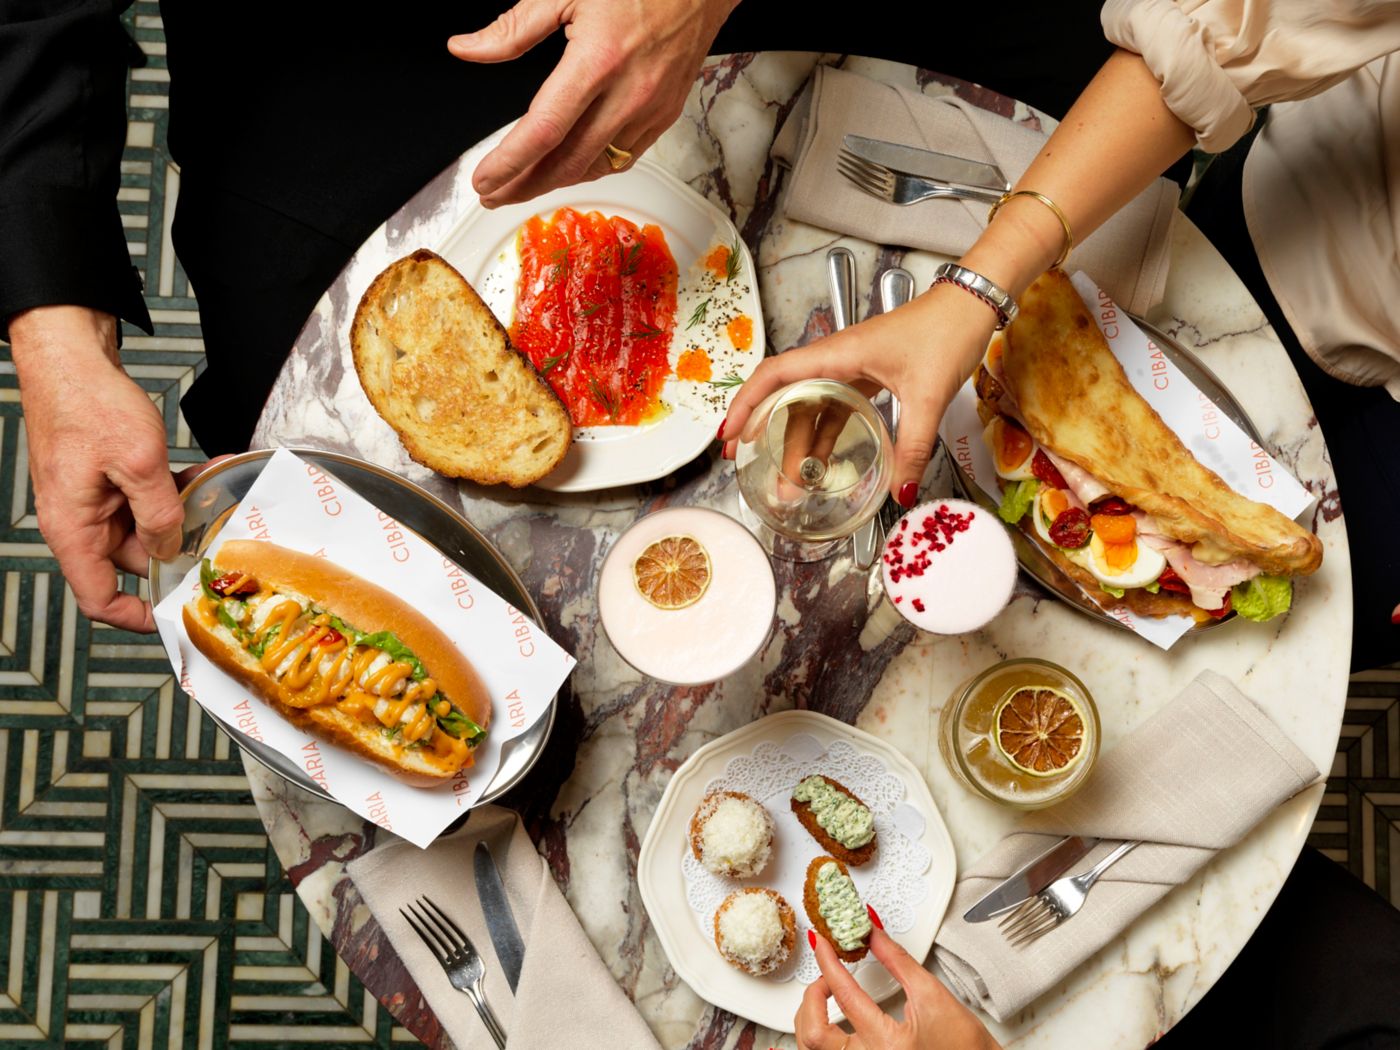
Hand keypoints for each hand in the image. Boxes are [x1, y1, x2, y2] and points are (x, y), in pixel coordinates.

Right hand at [9, 306, 211, 631]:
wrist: (70, 357)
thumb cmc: (89, 404)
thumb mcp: (140, 463)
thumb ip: (161, 513)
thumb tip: (172, 549)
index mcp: (74, 529)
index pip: (97, 597)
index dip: (136, 615)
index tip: (175, 616)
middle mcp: (81, 520)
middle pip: (134, 560)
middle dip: (180, 553)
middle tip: (224, 545)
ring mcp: (95, 498)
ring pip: (148, 525)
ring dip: (185, 515)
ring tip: (220, 499)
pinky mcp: (108, 477)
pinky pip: (147, 496)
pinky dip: (176, 490)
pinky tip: (207, 471)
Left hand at [449, 0, 738, 206]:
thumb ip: (513, 28)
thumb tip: (467, 48)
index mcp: (598, 61)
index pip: (544, 130)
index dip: (509, 163)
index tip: (484, 180)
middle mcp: (627, 94)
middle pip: (566, 162)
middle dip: (524, 186)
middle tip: (493, 194)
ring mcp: (650, 111)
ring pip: (594, 167)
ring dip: (554, 183)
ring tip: (522, 186)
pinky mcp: (664, 117)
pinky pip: (622, 158)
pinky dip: (590, 169)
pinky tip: (569, 168)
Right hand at [719, 283, 997, 506]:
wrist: (969, 307)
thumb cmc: (945, 332)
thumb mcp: (928, 395)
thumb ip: (913, 446)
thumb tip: (901, 490)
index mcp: (837, 354)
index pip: (773, 375)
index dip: (744, 403)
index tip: (728, 434)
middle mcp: (834, 360)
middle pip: (786, 400)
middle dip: (765, 437)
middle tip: (751, 471)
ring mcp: (848, 368)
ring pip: (808, 408)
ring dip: (795, 443)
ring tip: (788, 482)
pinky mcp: (864, 376)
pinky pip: (832, 408)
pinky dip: (821, 436)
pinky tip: (818, 462)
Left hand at [796, 924, 1000, 1049]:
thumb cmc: (965, 1047)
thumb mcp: (931, 994)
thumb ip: (896, 959)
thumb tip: (872, 930)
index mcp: (887, 1045)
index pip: (844, 994)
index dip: (828, 961)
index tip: (823, 943)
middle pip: (813, 1034)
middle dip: (811, 997)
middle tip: (825, 974)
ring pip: (813, 1049)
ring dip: (811, 1016)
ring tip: (828, 994)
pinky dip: (822, 1035)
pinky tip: (830, 1019)